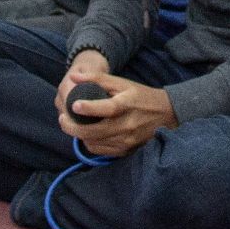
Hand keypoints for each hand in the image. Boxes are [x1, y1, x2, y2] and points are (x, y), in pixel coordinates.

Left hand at [55, 56, 177, 157]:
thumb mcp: (122, 83)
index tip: (74, 105)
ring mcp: (127, 140)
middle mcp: (127, 125)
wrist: (166, 115)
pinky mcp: (126, 150)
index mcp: (127, 104)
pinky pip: (101, 150)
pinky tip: (87, 134)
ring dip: (80, 135)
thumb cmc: (141, 96)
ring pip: (95, 142)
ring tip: (72, 125)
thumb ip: (98, 79)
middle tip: (62, 118)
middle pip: (95, 131)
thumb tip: (74, 78)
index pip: (108, 108)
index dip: (90, 108)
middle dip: (73, 127)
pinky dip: (90, 142)